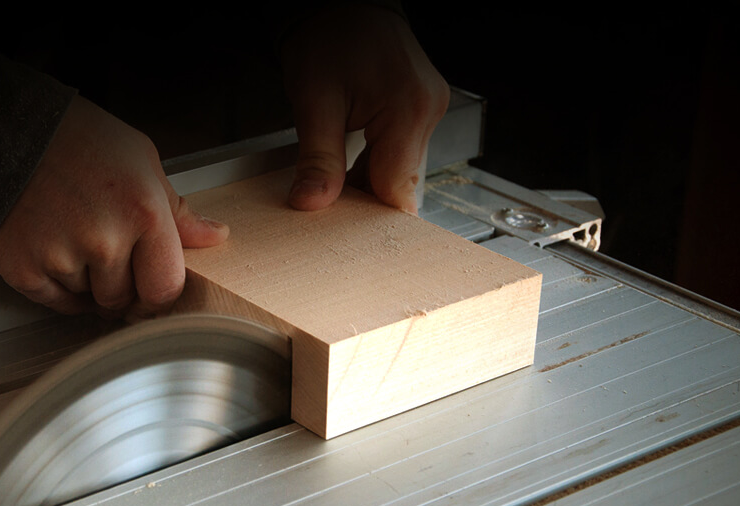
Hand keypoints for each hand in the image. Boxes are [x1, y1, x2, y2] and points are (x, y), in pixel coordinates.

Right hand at [0, 96, 228, 317]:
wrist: (10, 127)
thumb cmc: (80, 139)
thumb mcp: (143, 162)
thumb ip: (178, 211)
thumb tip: (213, 236)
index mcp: (143, 213)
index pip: (164, 289)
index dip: (159, 293)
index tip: (151, 287)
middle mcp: (103, 240)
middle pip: (123, 300)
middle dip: (121, 284)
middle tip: (107, 249)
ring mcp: (60, 256)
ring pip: (88, 301)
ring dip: (87, 282)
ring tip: (76, 236)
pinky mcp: (22, 267)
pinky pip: (54, 302)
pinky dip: (57, 286)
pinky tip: (56, 249)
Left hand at [281, 3, 449, 212]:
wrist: (339, 2)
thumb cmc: (329, 37)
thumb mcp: (314, 100)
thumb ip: (317, 158)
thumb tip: (312, 203)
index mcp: (409, 108)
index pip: (397, 189)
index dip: (373, 224)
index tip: (349, 247)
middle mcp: (427, 110)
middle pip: (401, 184)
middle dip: (366, 208)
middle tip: (331, 225)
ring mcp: (426, 110)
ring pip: (399, 172)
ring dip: (367, 188)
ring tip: (333, 194)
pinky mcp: (417, 110)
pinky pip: (398, 155)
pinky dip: (372, 169)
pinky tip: (346, 175)